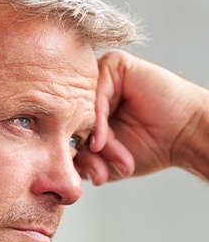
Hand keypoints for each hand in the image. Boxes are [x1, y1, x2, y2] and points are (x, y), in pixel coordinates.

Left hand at [76, 50, 207, 184]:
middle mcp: (90, 93)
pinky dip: (97, 121)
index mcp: (86, 111)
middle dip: (83, 154)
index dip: (71, 157)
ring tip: (111, 157)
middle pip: (69, 121)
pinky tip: (103, 141)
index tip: (87, 176)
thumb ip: (81, 160)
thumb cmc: (148, 148)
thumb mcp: (105, 161)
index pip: (64, 130)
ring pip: (80, 110)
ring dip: (93, 140)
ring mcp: (101, 78)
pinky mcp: (115, 65)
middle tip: (99, 173)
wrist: (184, 137)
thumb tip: (58, 162)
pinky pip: (95, 92)